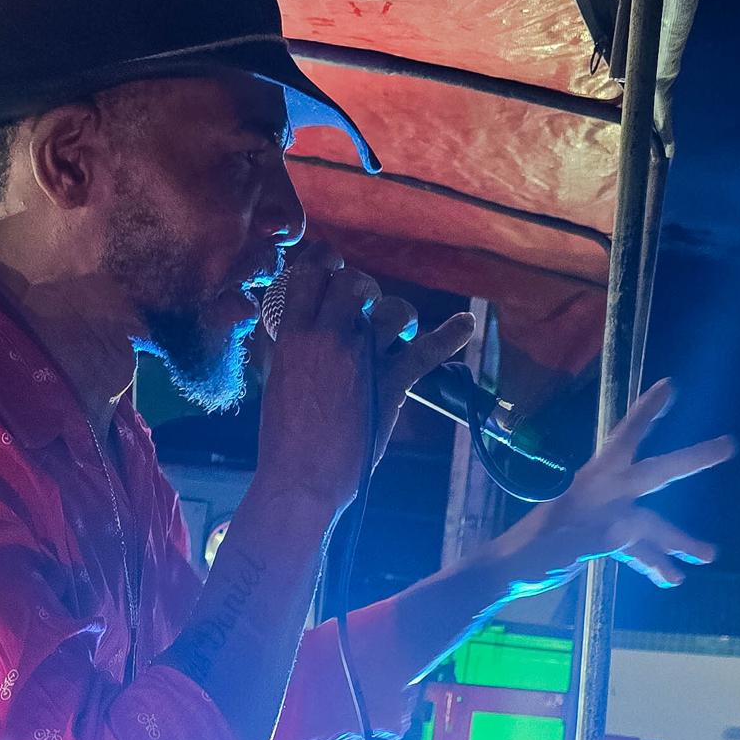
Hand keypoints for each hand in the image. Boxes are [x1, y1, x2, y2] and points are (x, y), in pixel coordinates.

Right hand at [255, 242, 473, 520]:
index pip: (310, 272)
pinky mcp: (391, 384)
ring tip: (394, 331)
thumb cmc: (283, 439)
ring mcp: (364, 359)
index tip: (331, 264)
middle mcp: (330, 338)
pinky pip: (428, 350)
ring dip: (397, 315)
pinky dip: (451, 335)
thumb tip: (290, 325)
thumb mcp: (274, 381)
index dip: (324, 260)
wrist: (301, 480)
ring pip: (393, 310)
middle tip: (362, 305)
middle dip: (361, 288)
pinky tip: (465, 325)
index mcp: (294, 336)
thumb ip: (285, 347)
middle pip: (354, 282)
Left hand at [492, 380, 730, 594]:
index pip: (627, 440)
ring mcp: (606, 517)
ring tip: (708, 556)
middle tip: (728, 445)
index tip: (669, 386)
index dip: (648, 414)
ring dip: (677, 539)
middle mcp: (606, 494)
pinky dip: (652, 562)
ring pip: (650, 523)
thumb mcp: (565, 545)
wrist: (509, 573)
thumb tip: (634, 529)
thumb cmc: (532, 553)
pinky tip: (672, 579)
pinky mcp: (602, 540)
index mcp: (595, 484)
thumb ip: (600, 537)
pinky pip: (635, 548)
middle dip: (691, 462)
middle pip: (655, 475)